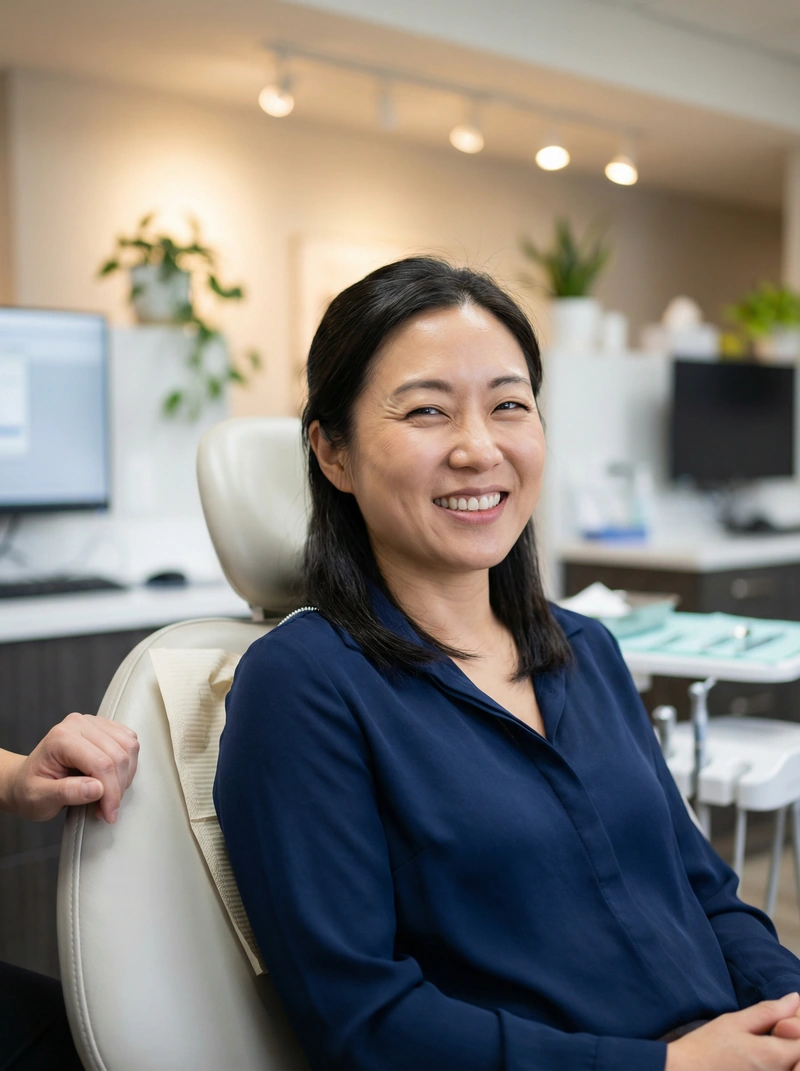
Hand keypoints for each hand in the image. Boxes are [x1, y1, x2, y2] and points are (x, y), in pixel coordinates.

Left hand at [1, 713, 138, 822]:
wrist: (24, 779)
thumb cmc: (29, 789)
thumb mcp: (40, 798)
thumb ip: (66, 793)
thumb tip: (97, 789)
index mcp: (61, 738)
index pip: (100, 763)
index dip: (110, 792)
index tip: (108, 814)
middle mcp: (79, 723)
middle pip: (118, 755)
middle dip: (118, 787)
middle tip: (108, 810)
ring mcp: (93, 722)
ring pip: (129, 747)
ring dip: (126, 776)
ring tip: (110, 795)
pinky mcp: (104, 727)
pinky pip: (129, 742)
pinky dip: (128, 764)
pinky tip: (114, 779)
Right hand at [665, 993, 799, 1070]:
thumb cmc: (705, 1048)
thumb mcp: (734, 1022)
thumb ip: (768, 1012)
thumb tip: (795, 999)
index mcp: (774, 1056)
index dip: (796, 1026)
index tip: (782, 1021)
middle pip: (799, 1057)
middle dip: (793, 1041)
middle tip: (776, 1033)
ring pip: (792, 1066)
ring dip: (789, 1056)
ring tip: (768, 1046)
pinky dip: (780, 1065)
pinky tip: (759, 1060)